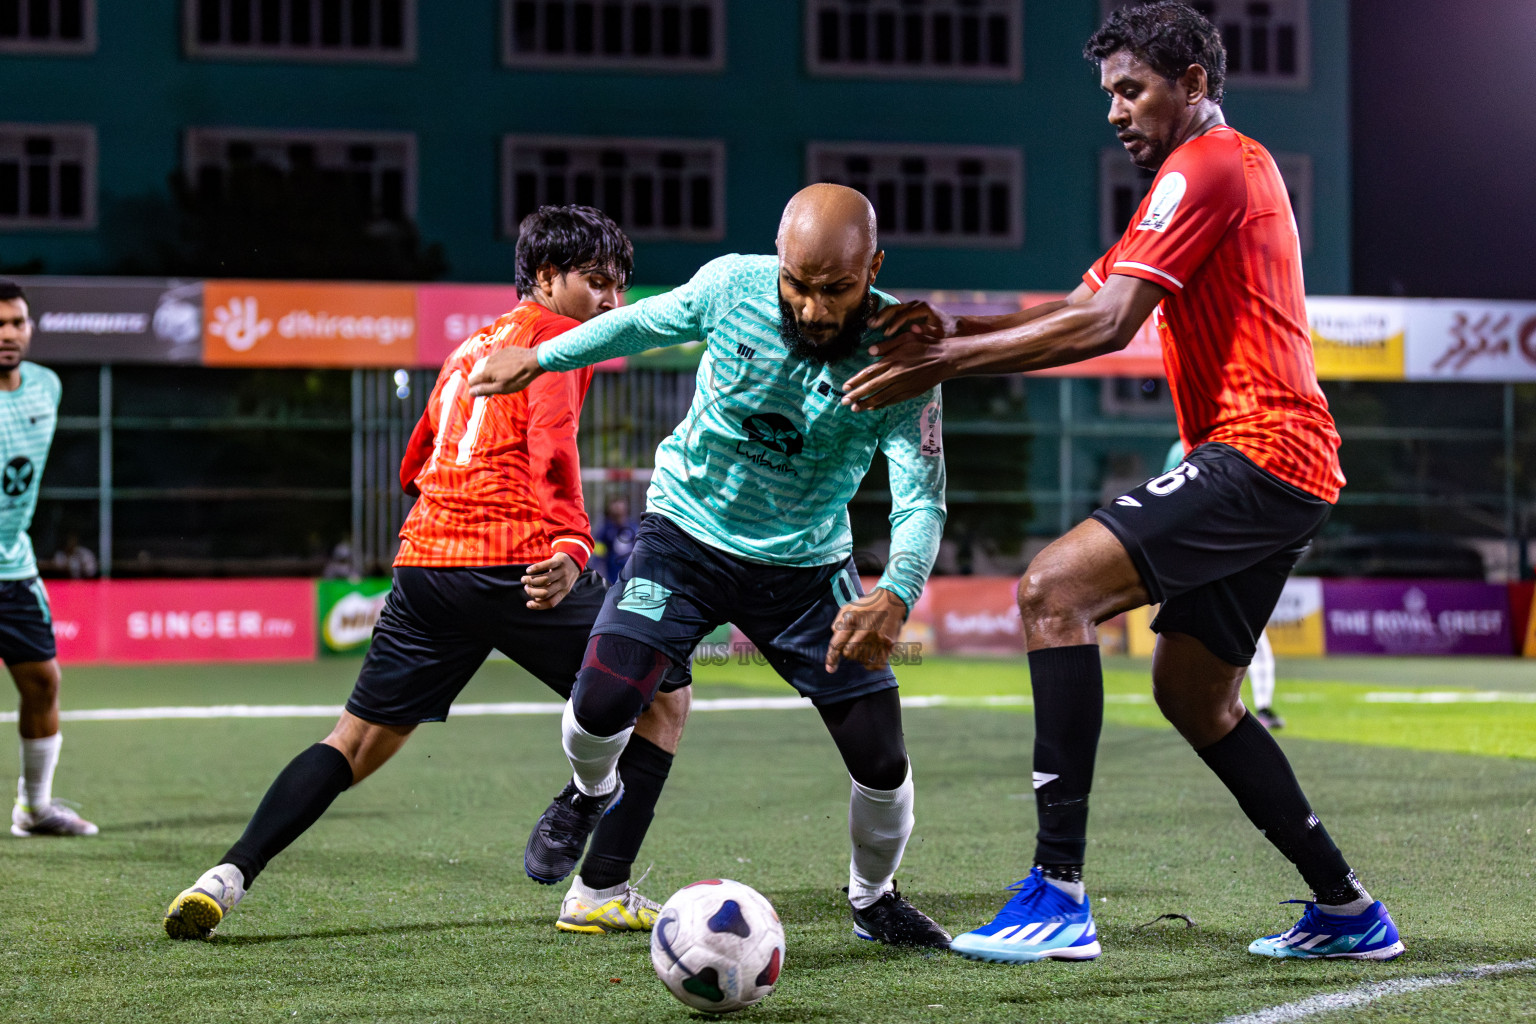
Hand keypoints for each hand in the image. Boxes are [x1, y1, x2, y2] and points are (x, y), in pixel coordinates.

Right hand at [468, 346, 543, 396]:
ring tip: (498, 380)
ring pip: (484, 365)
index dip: (476, 389)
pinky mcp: (503, 351)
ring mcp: (495, 355)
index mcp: (484, 371)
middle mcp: (486, 361)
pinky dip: (496, 367)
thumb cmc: (518, 378)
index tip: (489, 394)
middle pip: (476, 372)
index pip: (471, 381)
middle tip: (493, 389)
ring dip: (487, 374)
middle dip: (481, 382)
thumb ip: (484, 389)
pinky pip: (494, 360)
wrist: (533, 361)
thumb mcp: (501, 388)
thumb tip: (471, 392)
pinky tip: (507, 371)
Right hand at [523, 551, 579, 609]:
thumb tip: (537, 600)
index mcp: (564, 591)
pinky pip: (546, 565)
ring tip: (524, 579)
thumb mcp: (561, 586)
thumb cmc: (563, 575)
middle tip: (526, 588)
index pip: (551, 602)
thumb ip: (551, 593)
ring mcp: (562, 571)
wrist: (575, 559)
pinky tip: (528, 570)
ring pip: (544, 580)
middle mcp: (564, 583)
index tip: (528, 604)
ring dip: (530, 580)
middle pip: (545, 592)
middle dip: (532, 592)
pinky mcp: (559, 561)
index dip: (538, 606)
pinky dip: (535, 568)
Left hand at [825, 588, 907, 672]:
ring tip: (863, 646)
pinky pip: (877, 663)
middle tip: (852, 646)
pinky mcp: (888, 643)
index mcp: (852, 619)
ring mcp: (878, 637)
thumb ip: (838, 623)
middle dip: (847, 653)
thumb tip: (835, 638)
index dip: (832, 658)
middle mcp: (865, 629)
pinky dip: (871, 666)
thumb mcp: (848, 607)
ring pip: (862, 659)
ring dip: (860, 657)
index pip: (838, 643)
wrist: (892, 599)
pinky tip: (869, 661)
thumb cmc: (867, 605)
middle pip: (849, 654)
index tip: (830, 669)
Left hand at [840, 335, 956, 410]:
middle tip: (844, 402)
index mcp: (893, 360)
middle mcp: (896, 374)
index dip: (856, 380)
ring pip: (881, 397)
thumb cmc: (926, 345)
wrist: (946, 359)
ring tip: (854, 408)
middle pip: (872, 387)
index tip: (845, 387)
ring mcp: (903, 385)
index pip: (869, 372)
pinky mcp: (910, 392)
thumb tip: (869, 352)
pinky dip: (881, 404)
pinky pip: (892, 400)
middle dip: (856, 395)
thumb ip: (887, 346)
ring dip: (866, 403)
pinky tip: (872, 407)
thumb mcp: (906, 338)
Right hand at [867, 300, 957, 341]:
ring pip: (893, 308)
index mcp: (923, 308)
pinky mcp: (909, 311)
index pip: (905, 314)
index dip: (895, 323)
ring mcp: (912, 306)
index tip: (886, 333)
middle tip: (871, 325)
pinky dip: (884, 317)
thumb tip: (912, 328)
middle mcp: (916, 304)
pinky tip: (874, 323)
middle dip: (883, 316)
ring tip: (869, 323)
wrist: (955, 326)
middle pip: (896, 308)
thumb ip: (928, 331)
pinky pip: (894, 312)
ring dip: (880, 315)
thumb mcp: (941, 334)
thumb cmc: (949, 332)